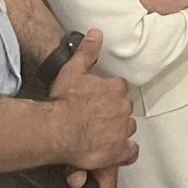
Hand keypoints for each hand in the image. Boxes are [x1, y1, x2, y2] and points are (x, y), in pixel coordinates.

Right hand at [50, 31, 137, 187]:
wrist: (58, 127)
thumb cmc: (64, 100)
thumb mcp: (73, 69)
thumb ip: (87, 51)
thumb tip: (96, 33)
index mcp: (115, 88)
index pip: (119, 89)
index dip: (109, 95)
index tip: (99, 100)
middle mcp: (123, 108)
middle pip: (124, 109)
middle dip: (114, 113)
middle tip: (98, 119)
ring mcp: (122, 130)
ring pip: (127, 129)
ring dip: (118, 131)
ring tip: (104, 136)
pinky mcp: (117, 150)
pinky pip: (129, 152)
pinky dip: (124, 153)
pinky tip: (116, 154)